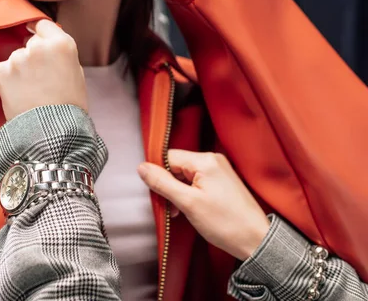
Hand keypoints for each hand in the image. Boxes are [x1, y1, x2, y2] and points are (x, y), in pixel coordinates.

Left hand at [0, 20, 86, 120]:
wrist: (51, 132)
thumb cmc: (69, 106)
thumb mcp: (76, 73)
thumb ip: (61, 54)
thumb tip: (47, 44)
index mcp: (61, 44)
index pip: (43, 25)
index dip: (40, 33)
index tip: (35, 37)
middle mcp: (38, 47)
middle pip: (30, 43)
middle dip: (32, 56)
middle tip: (40, 79)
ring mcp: (18, 58)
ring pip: (16, 58)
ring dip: (20, 70)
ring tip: (31, 92)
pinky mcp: (2, 72)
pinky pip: (3, 70)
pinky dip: (8, 80)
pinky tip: (20, 95)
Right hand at [137, 150, 270, 260]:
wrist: (255, 240)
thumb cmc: (226, 223)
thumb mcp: (188, 203)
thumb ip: (162, 183)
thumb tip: (142, 167)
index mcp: (205, 160)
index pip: (168, 157)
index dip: (158, 175)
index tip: (158, 195)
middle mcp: (212, 160)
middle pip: (175, 166)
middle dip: (168, 186)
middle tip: (170, 208)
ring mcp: (218, 170)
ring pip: (184, 175)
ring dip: (176, 193)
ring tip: (179, 212)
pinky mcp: (221, 182)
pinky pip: (195, 182)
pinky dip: (187, 195)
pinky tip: (188, 210)